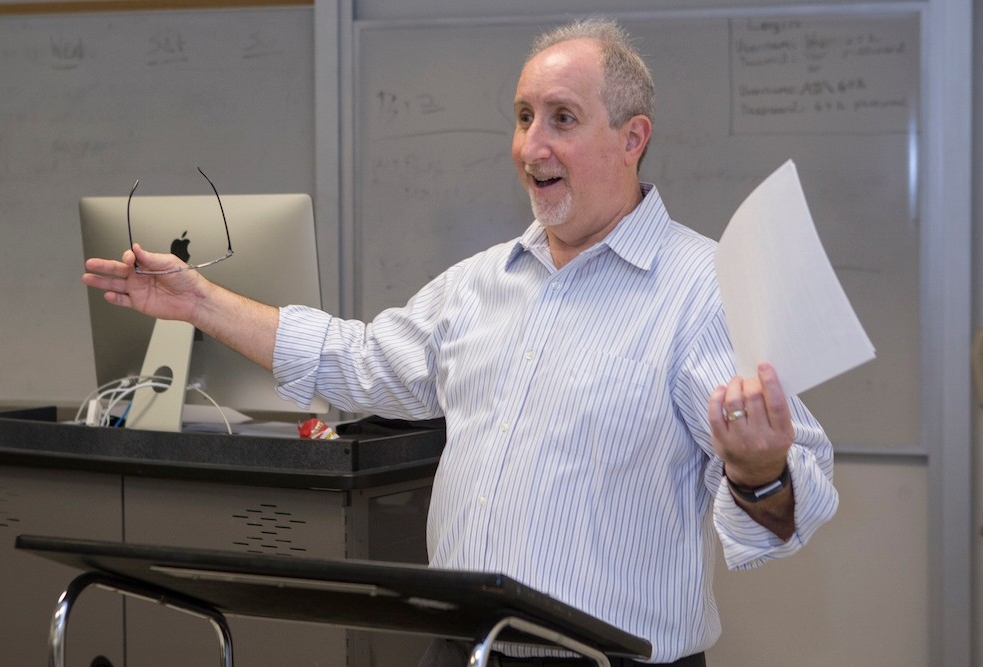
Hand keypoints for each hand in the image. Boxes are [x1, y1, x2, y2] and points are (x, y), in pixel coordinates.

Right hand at [82, 244, 205, 323]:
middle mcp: (140, 276)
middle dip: (103, 266)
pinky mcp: (140, 303)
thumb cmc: (186, 279)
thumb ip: (150, 258)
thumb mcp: (169, 263)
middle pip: (117, 270)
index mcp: (147, 264)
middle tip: (90, 263)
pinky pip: (123, 300)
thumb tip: (136, 249)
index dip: (127, 258)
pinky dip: (114, 298)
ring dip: (101, 281)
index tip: (128, 259)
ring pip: (115, 284)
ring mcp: (138, 290)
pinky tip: (107, 294)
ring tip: (88, 278)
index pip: (129, 259)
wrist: (194, 299)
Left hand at [708, 362, 793, 487]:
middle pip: (753, 398)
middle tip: (748, 380)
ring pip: (733, 402)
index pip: (775, 402)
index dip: (769, 381)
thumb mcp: (783, 429)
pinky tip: (721, 390)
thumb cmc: (771, 442)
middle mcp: (761, 438)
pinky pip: (714, 413)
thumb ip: (776, 406)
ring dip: (733, 386)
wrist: (758, 472)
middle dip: (749, 382)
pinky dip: (716, 397)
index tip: (763, 366)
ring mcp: (740, 441)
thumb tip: (764, 376)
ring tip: (736, 383)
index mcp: (781, 433)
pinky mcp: (721, 441)